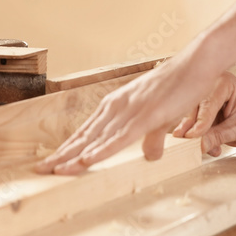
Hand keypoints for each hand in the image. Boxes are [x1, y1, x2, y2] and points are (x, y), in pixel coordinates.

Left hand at [35, 54, 218, 174]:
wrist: (195, 64)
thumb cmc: (178, 86)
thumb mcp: (161, 117)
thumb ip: (152, 137)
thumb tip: (149, 155)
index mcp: (116, 105)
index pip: (86, 131)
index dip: (68, 148)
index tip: (51, 162)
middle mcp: (116, 106)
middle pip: (84, 136)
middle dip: (61, 154)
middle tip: (40, 170)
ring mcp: (129, 111)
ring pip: (96, 139)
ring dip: (74, 156)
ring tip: (55, 170)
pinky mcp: (144, 115)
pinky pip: (118, 138)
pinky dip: (101, 150)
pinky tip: (86, 160)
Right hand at [172, 71, 235, 156]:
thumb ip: (219, 136)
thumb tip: (199, 145)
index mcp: (224, 83)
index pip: (207, 103)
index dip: (200, 121)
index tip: (191, 136)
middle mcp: (211, 86)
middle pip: (194, 109)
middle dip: (193, 129)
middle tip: (188, 145)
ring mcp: (205, 97)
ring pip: (191, 118)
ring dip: (197, 136)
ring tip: (211, 149)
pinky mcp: (203, 110)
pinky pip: (195, 124)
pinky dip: (201, 137)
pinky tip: (212, 147)